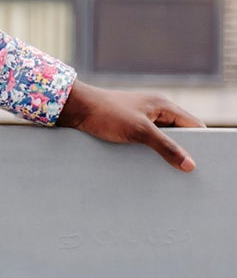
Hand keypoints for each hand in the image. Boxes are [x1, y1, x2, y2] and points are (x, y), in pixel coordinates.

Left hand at [57, 78, 202, 172]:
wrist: (75, 109)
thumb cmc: (106, 114)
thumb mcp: (139, 132)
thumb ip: (166, 147)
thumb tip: (189, 165)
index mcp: (163, 105)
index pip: (193, 124)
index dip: (201, 142)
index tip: (202, 162)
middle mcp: (155, 110)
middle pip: (179, 133)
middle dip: (182, 150)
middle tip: (185, 172)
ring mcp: (141, 118)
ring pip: (162, 138)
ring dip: (164, 153)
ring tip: (167, 172)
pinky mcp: (128, 126)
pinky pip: (146, 141)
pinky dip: (149, 152)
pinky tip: (147, 167)